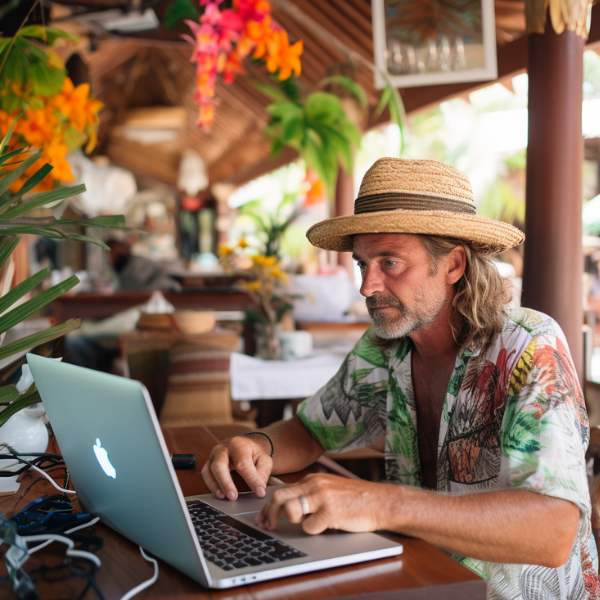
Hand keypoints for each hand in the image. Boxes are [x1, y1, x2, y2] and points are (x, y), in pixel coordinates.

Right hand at [201, 435, 272, 500]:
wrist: (244, 446)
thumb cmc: (253, 454)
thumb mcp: (263, 459)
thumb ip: (263, 472)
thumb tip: (259, 487)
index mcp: (238, 444)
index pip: (243, 463)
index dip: (251, 479)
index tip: (259, 493)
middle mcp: (223, 448)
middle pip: (219, 465)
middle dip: (226, 482)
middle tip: (234, 497)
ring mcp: (213, 456)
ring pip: (209, 470)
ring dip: (216, 485)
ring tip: (225, 497)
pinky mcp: (208, 464)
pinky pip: (205, 475)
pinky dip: (211, 486)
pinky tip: (220, 494)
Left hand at [256, 473, 386, 533]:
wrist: (379, 501)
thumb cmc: (354, 498)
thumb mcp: (328, 488)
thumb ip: (310, 492)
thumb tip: (287, 503)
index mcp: (312, 479)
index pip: (281, 490)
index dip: (268, 506)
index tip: (263, 518)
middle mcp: (314, 485)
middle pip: (279, 497)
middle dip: (269, 514)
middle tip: (268, 526)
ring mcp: (322, 498)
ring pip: (291, 510)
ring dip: (291, 521)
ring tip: (304, 523)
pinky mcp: (331, 513)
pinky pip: (309, 526)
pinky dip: (311, 530)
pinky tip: (323, 527)